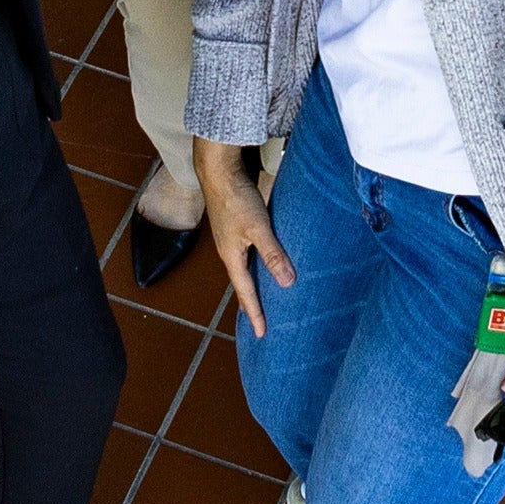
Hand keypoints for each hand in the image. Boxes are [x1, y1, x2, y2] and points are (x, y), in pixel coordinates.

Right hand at [196, 137, 293, 337]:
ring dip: (253, 283)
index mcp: (231, 257)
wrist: (217, 170)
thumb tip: (287, 282)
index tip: (261, 333)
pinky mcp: (234, 225)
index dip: (254, 313)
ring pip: (244, 268)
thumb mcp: (258, 227)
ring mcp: (229, 238)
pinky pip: (246, 253)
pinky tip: (263, 260)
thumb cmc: (235, 198)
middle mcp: (228, 251)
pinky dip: (255, 264)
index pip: (245, 292)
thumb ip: (272, 254)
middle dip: (250, 303)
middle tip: (260, 321)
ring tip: (263, 296)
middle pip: (241, 283)